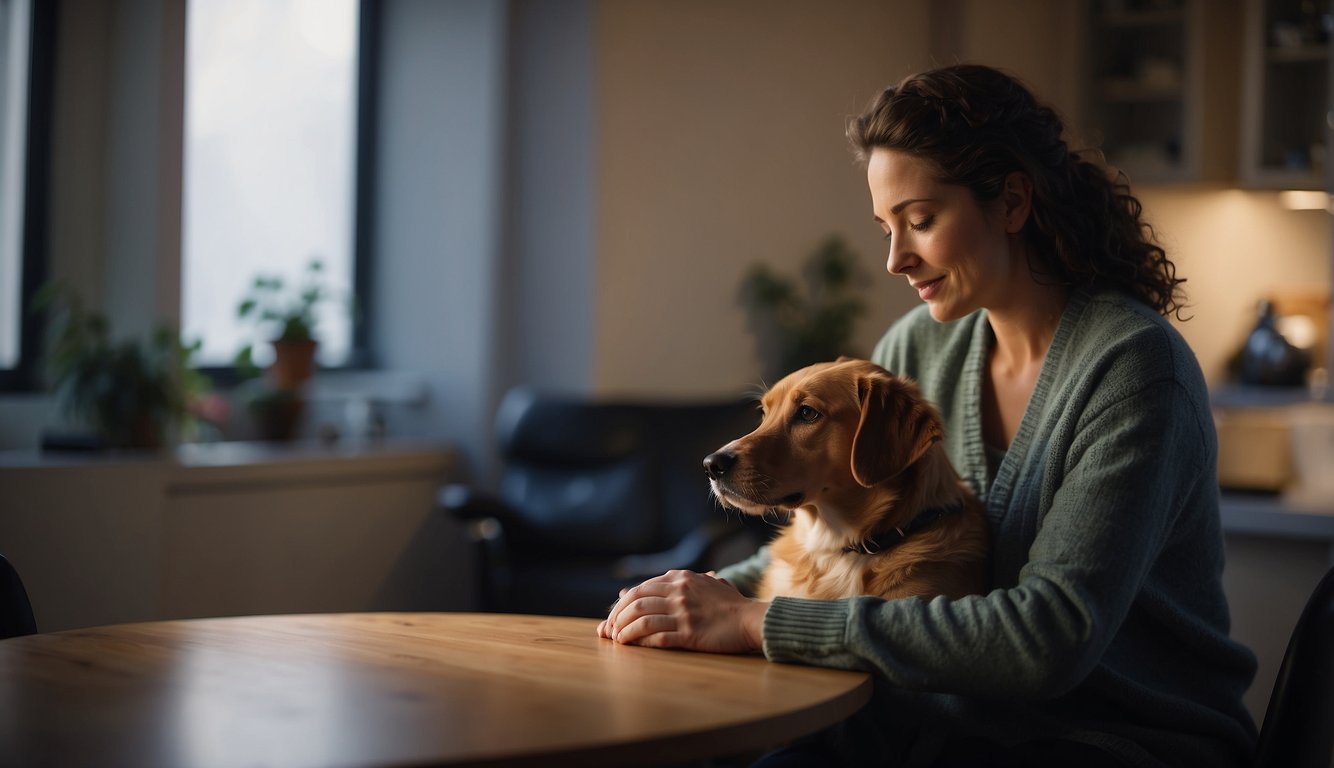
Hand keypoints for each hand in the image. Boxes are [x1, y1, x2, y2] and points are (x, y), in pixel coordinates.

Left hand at [596, 570, 767, 652]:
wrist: (751, 619)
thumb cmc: (728, 604)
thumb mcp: (704, 583)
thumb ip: (677, 582)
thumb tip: (645, 584)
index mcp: (680, 578)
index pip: (640, 589)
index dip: (621, 604)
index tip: (612, 617)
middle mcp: (679, 592)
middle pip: (635, 602)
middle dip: (616, 616)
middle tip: (608, 630)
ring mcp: (684, 613)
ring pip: (642, 619)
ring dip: (624, 630)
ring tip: (616, 639)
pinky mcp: (690, 633)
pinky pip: (657, 637)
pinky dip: (640, 642)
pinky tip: (632, 646)